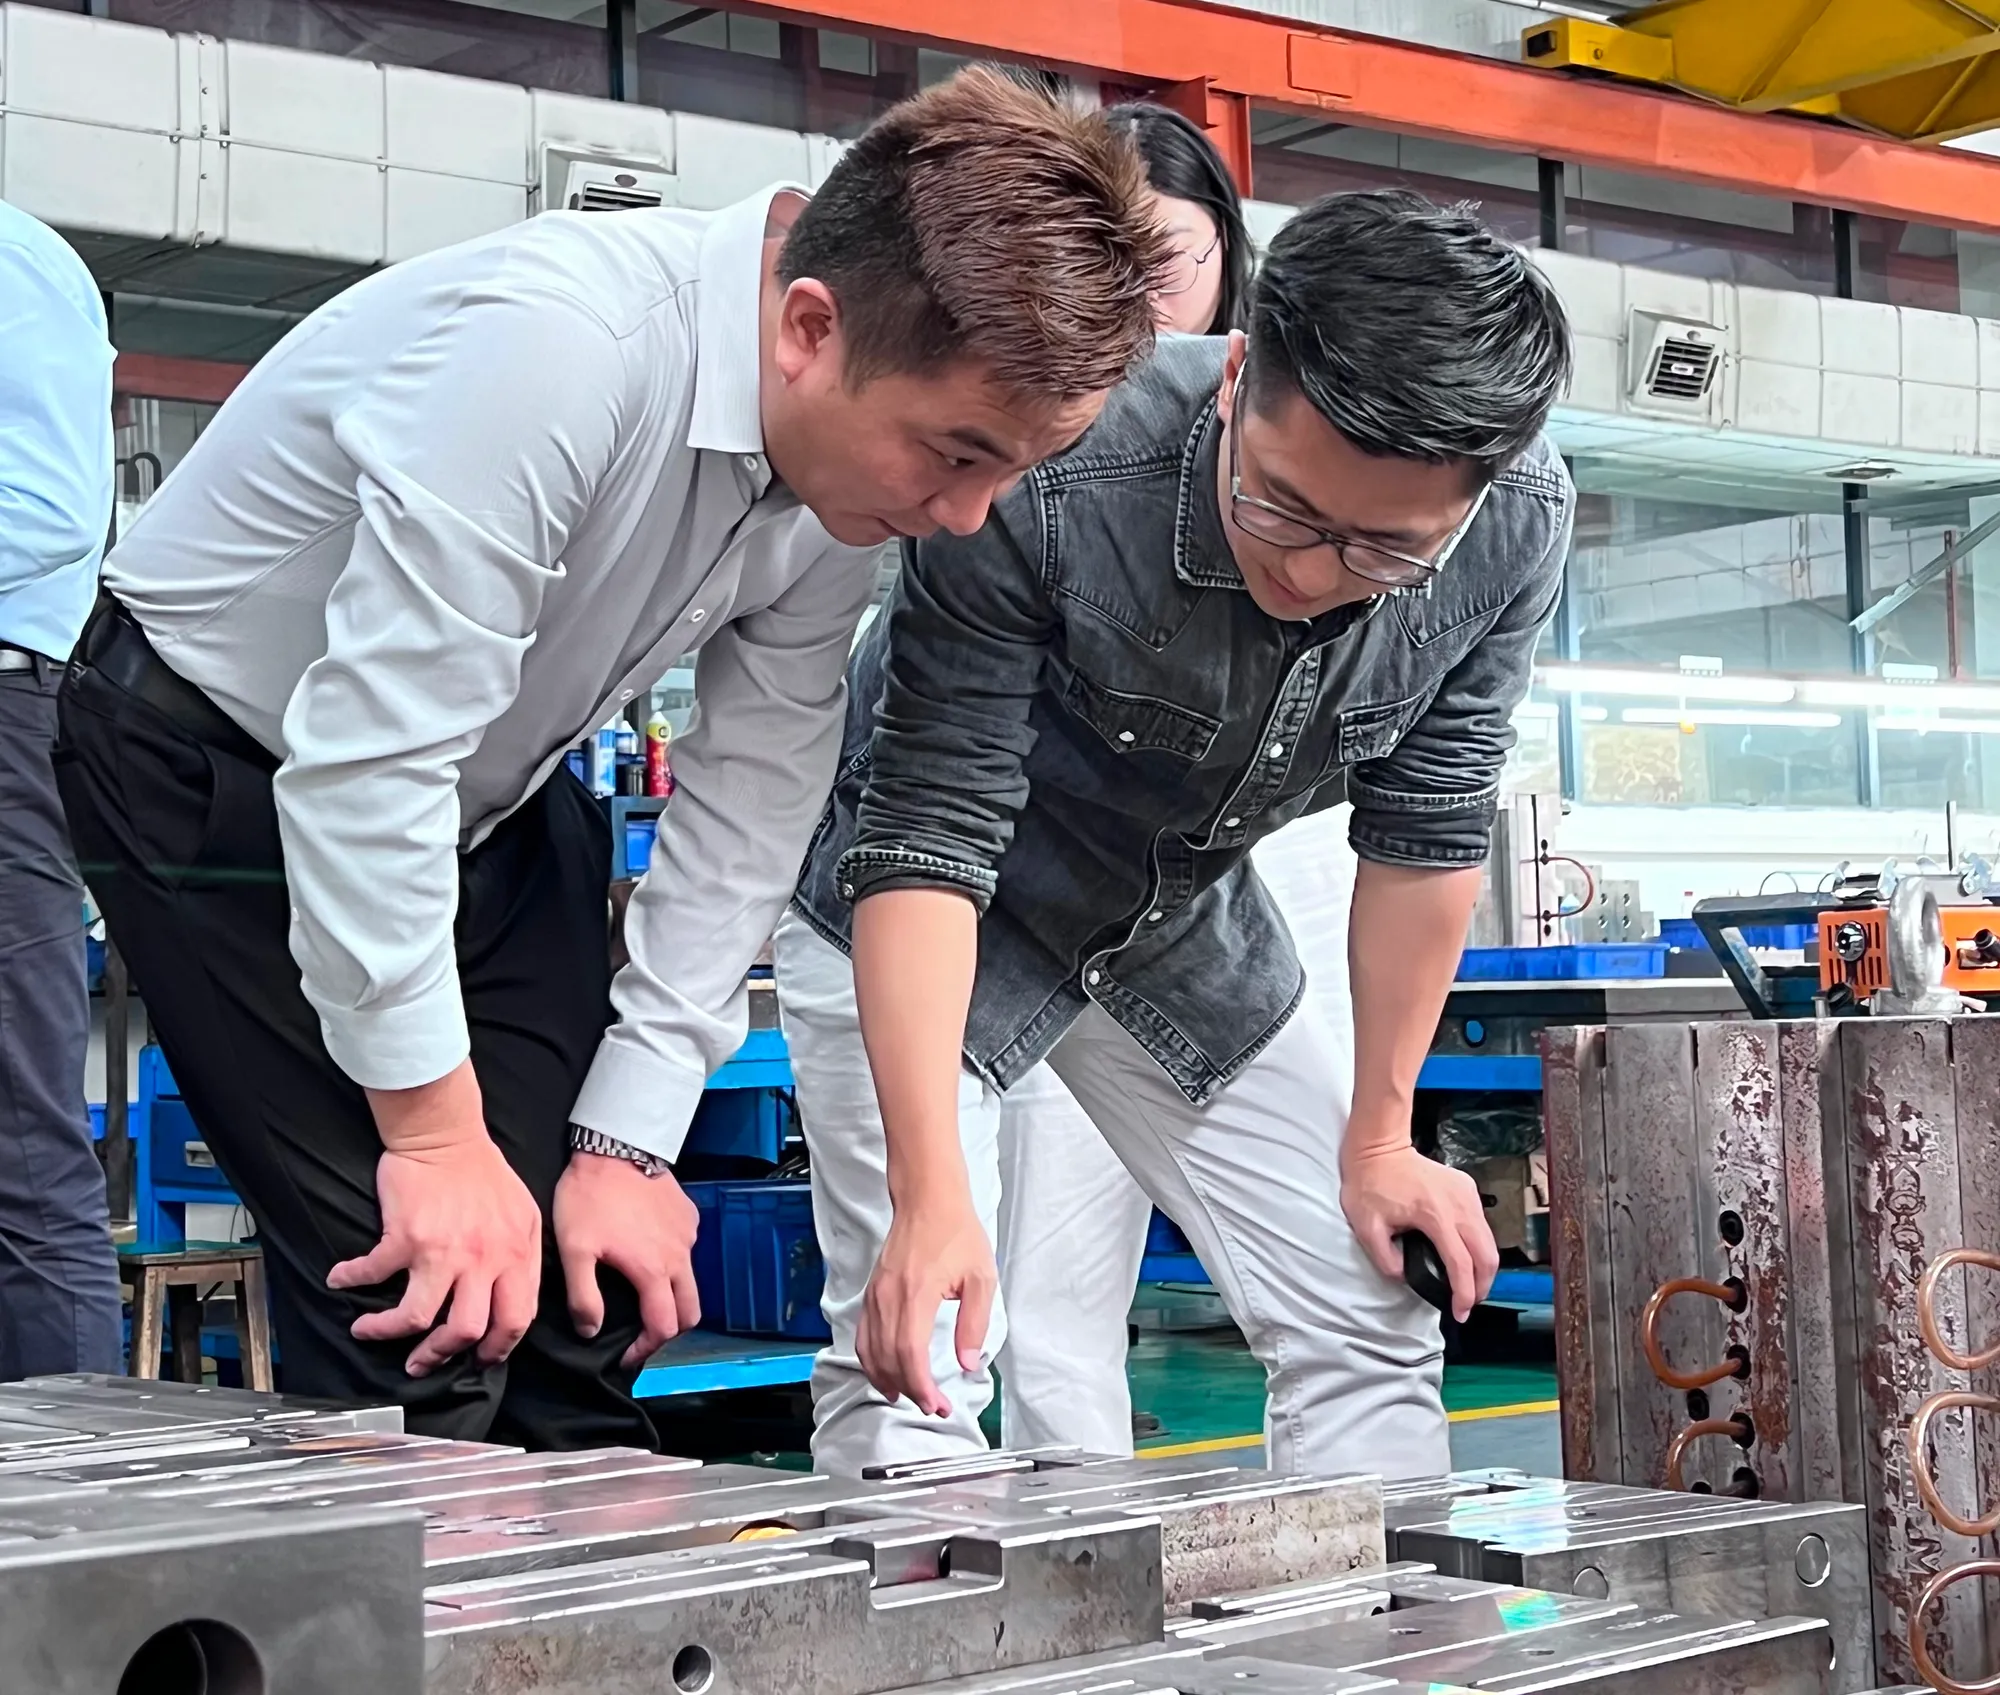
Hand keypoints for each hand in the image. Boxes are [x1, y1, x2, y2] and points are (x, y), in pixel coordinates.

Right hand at [327, 1135, 542, 1376]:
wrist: (445, 1134)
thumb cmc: (484, 1172)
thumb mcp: (523, 1216)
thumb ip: (521, 1258)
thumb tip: (512, 1298)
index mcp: (515, 1255)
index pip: (515, 1319)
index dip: (497, 1348)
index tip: (478, 1358)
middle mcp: (482, 1259)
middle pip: (466, 1330)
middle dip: (440, 1355)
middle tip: (421, 1362)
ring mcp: (442, 1251)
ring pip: (418, 1317)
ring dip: (388, 1332)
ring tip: (368, 1331)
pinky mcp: (405, 1237)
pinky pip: (372, 1273)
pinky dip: (351, 1280)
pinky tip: (341, 1279)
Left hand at [555, 1152, 701, 1369]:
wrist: (614, 1146)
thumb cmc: (590, 1198)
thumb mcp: (574, 1250)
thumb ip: (583, 1297)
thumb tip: (591, 1330)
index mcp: (652, 1272)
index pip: (664, 1328)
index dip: (645, 1350)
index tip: (626, 1355)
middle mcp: (679, 1257)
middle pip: (690, 1313)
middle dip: (670, 1331)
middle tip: (642, 1332)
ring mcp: (688, 1235)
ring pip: (692, 1281)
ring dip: (673, 1297)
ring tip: (644, 1293)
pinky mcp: (689, 1215)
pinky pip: (688, 1250)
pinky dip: (675, 1263)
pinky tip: (649, 1251)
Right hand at [857, 1189, 995, 1418]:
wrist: (928, 1199)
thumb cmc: (956, 1231)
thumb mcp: (981, 1277)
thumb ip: (974, 1324)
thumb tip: (967, 1363)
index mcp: (916, 1293)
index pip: (910, 1355)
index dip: (921, 1387)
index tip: (938, 1404)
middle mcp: (889, 1297)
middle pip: (888, 1359)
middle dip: (909, 1390)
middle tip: (933, 1406)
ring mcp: (875, 1295)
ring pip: (870, 1351)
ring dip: (887, 1379)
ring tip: (908, 1397)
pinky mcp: (871, 1292)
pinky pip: (863, 1335)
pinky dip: (871, 1360)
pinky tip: (885, 1372)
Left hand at [1341, 1141, 1497, 1323]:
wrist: (1379, 1147)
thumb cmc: (1369, 1184)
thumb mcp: (1365, 1226)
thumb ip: (1385, 1259)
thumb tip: (1406, 1276)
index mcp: (1435, 1215)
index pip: (1461, 1264)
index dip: (1464, 1294)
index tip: (1460, 1312)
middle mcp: (1459, 1205)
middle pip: (1487, 1256)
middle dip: (1481, 1286)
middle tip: (1468, 1303)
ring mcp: (1468, 1194)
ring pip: (1490, 1241)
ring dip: (1483, 1267)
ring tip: (1469, 1286)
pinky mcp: (1468, 1188)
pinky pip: (1482, 1225)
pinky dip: (1480, 1246)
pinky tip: (1466, 1257)